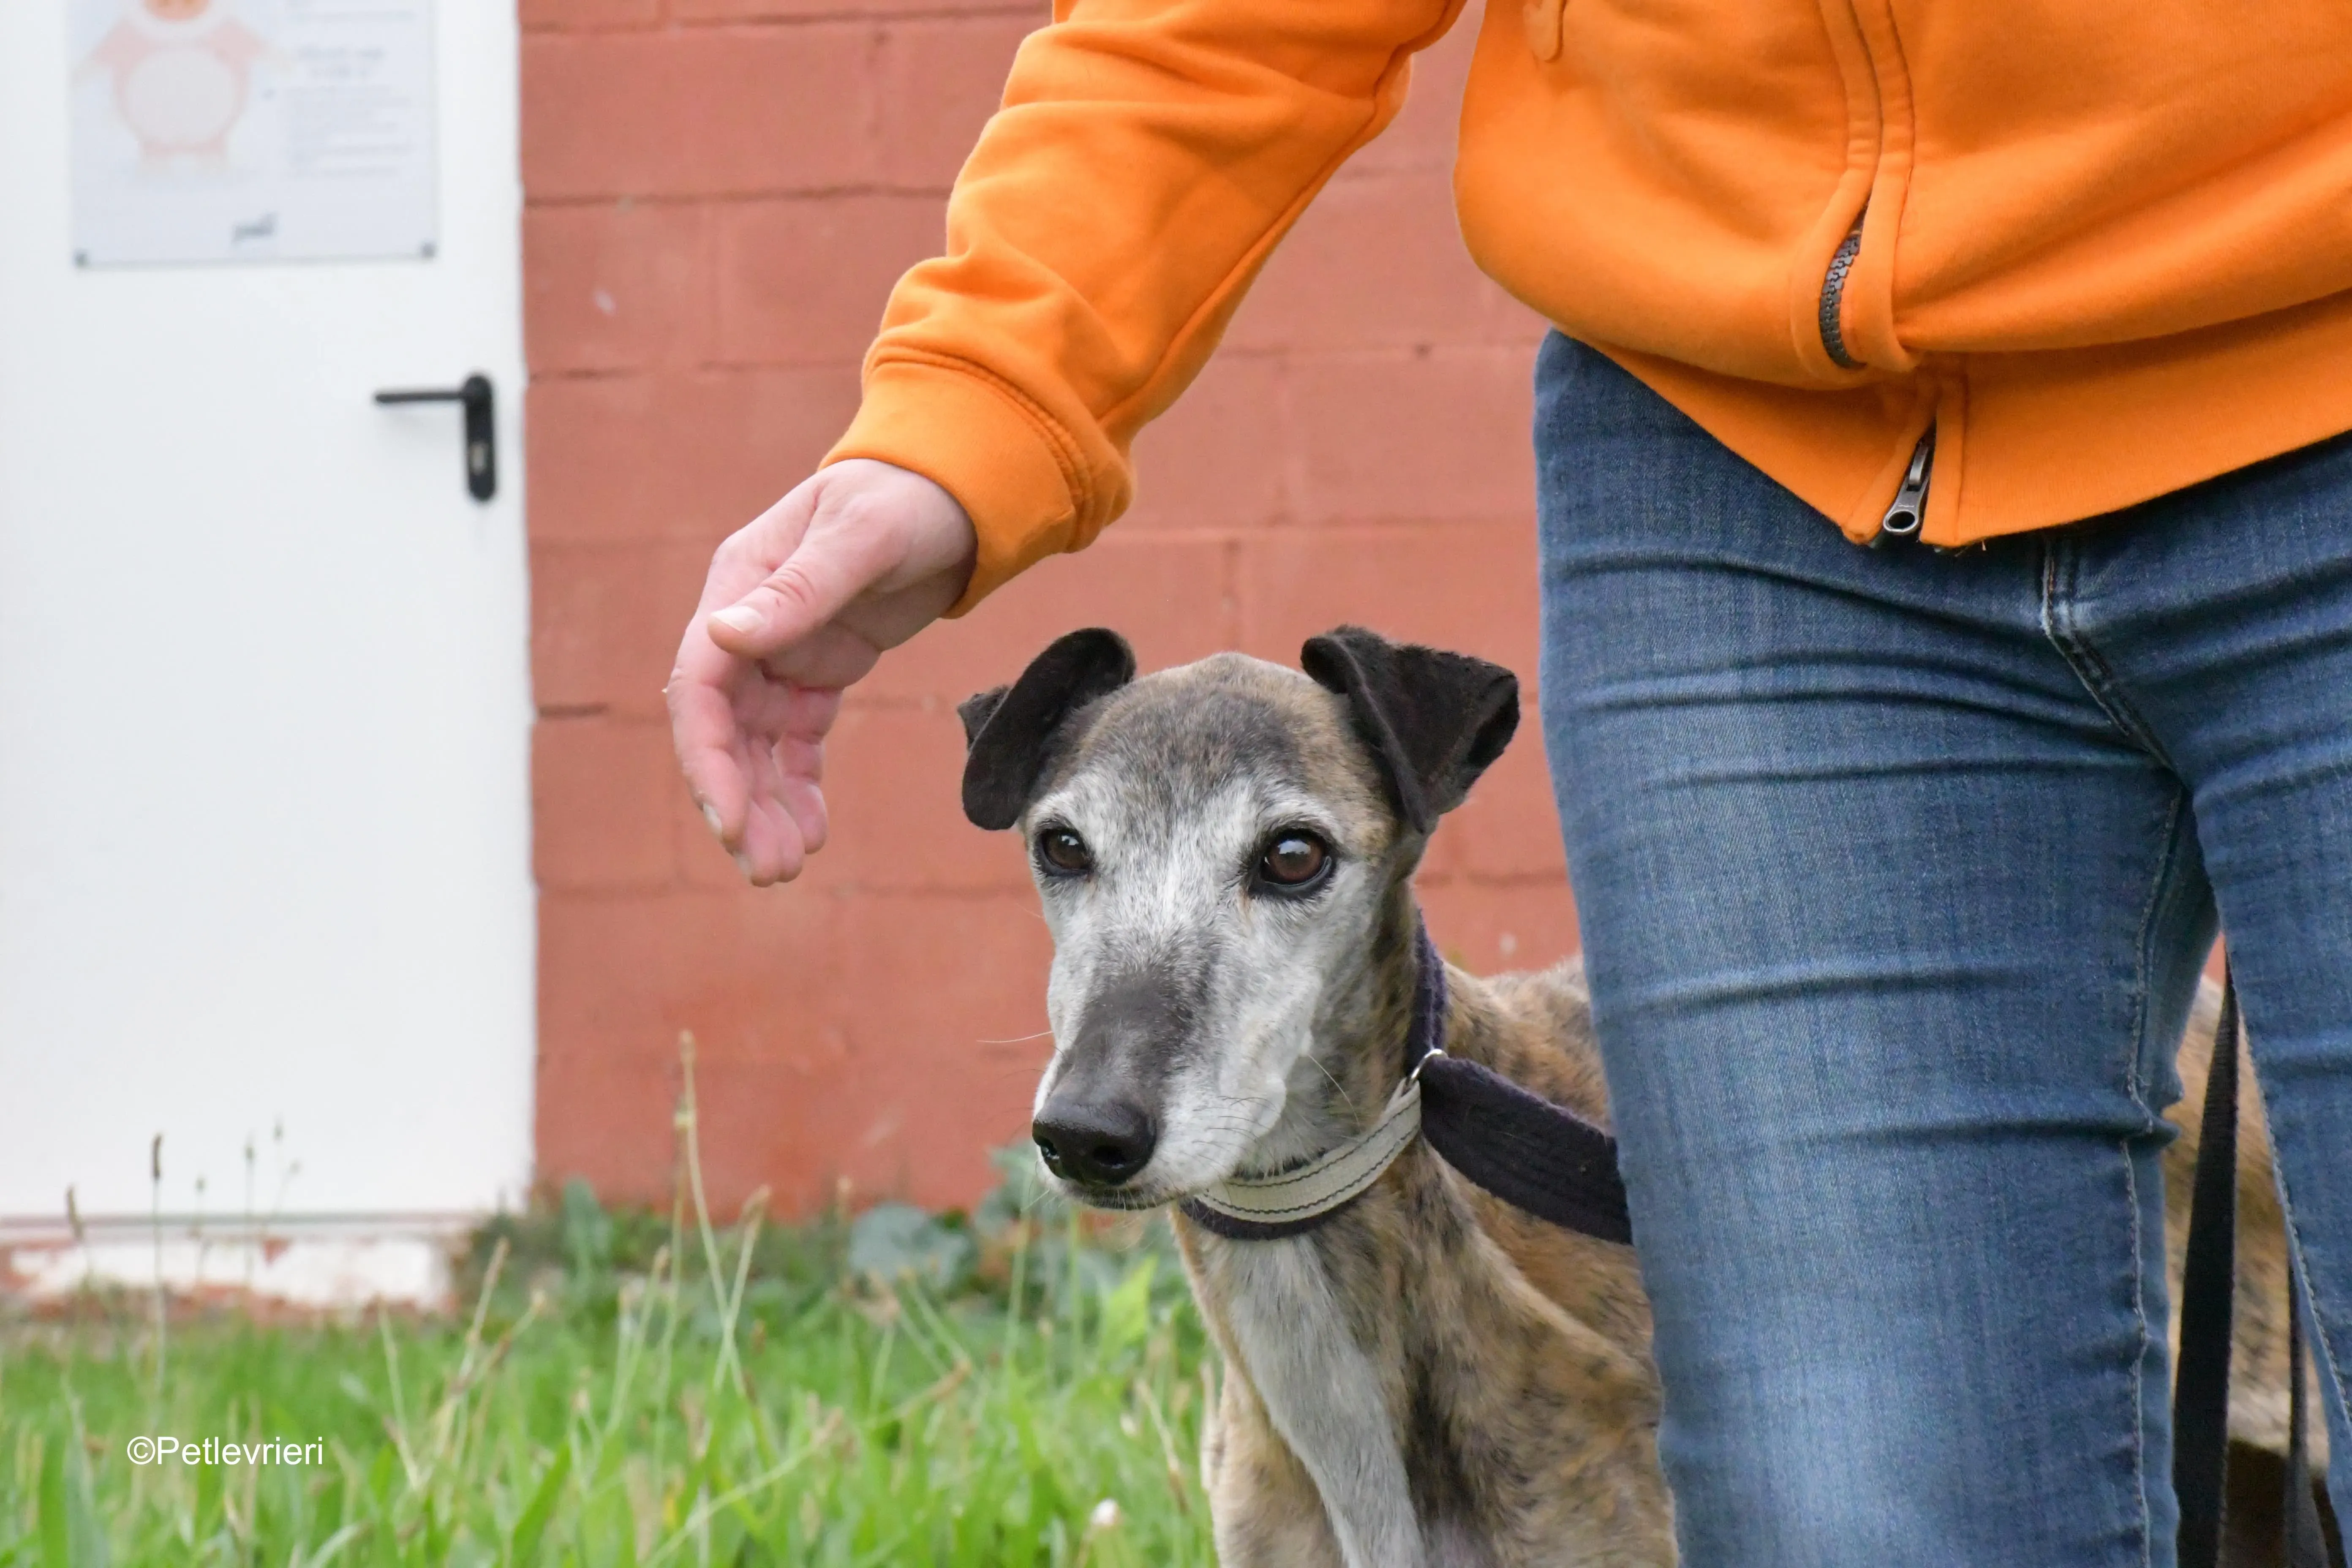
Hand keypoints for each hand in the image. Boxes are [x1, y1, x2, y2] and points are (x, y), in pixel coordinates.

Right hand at [669, 459, 977, 883]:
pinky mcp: (816, 674)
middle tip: (768, 870)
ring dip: (766, 808)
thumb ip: (797, 590)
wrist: (956, 494)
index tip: (730, 822)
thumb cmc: (906, 498)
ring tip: (788, 868)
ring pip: (756, 748)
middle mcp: (747, 626)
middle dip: (738, 803)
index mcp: (738, 586)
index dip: (709, 760)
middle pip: (723, 731)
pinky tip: (814, 832)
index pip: (702, 688)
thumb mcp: (861, 538)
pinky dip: (799, 788)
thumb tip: (723, 634)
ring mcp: (779, 654)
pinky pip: (796, 744)